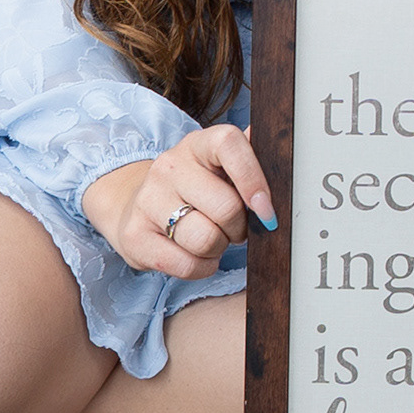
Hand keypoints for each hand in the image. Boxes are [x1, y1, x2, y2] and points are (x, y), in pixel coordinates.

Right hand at [88, 126, 277, 280]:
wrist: (137, 205)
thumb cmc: (194, 189)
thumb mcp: (219, 167)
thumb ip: (249, 159)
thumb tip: (278, 150)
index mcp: (197, 144)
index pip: (229, 144)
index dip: (254, 178)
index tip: (266, 209)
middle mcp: (169, 167)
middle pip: (226, 207)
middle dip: (239, 228)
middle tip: (234, 228)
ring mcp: (147, 200)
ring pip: (206, 239)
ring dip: (219, 249)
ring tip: (213, 240)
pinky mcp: (134, 235)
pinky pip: (186, 265)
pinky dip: (201, 268)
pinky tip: (197, 256)